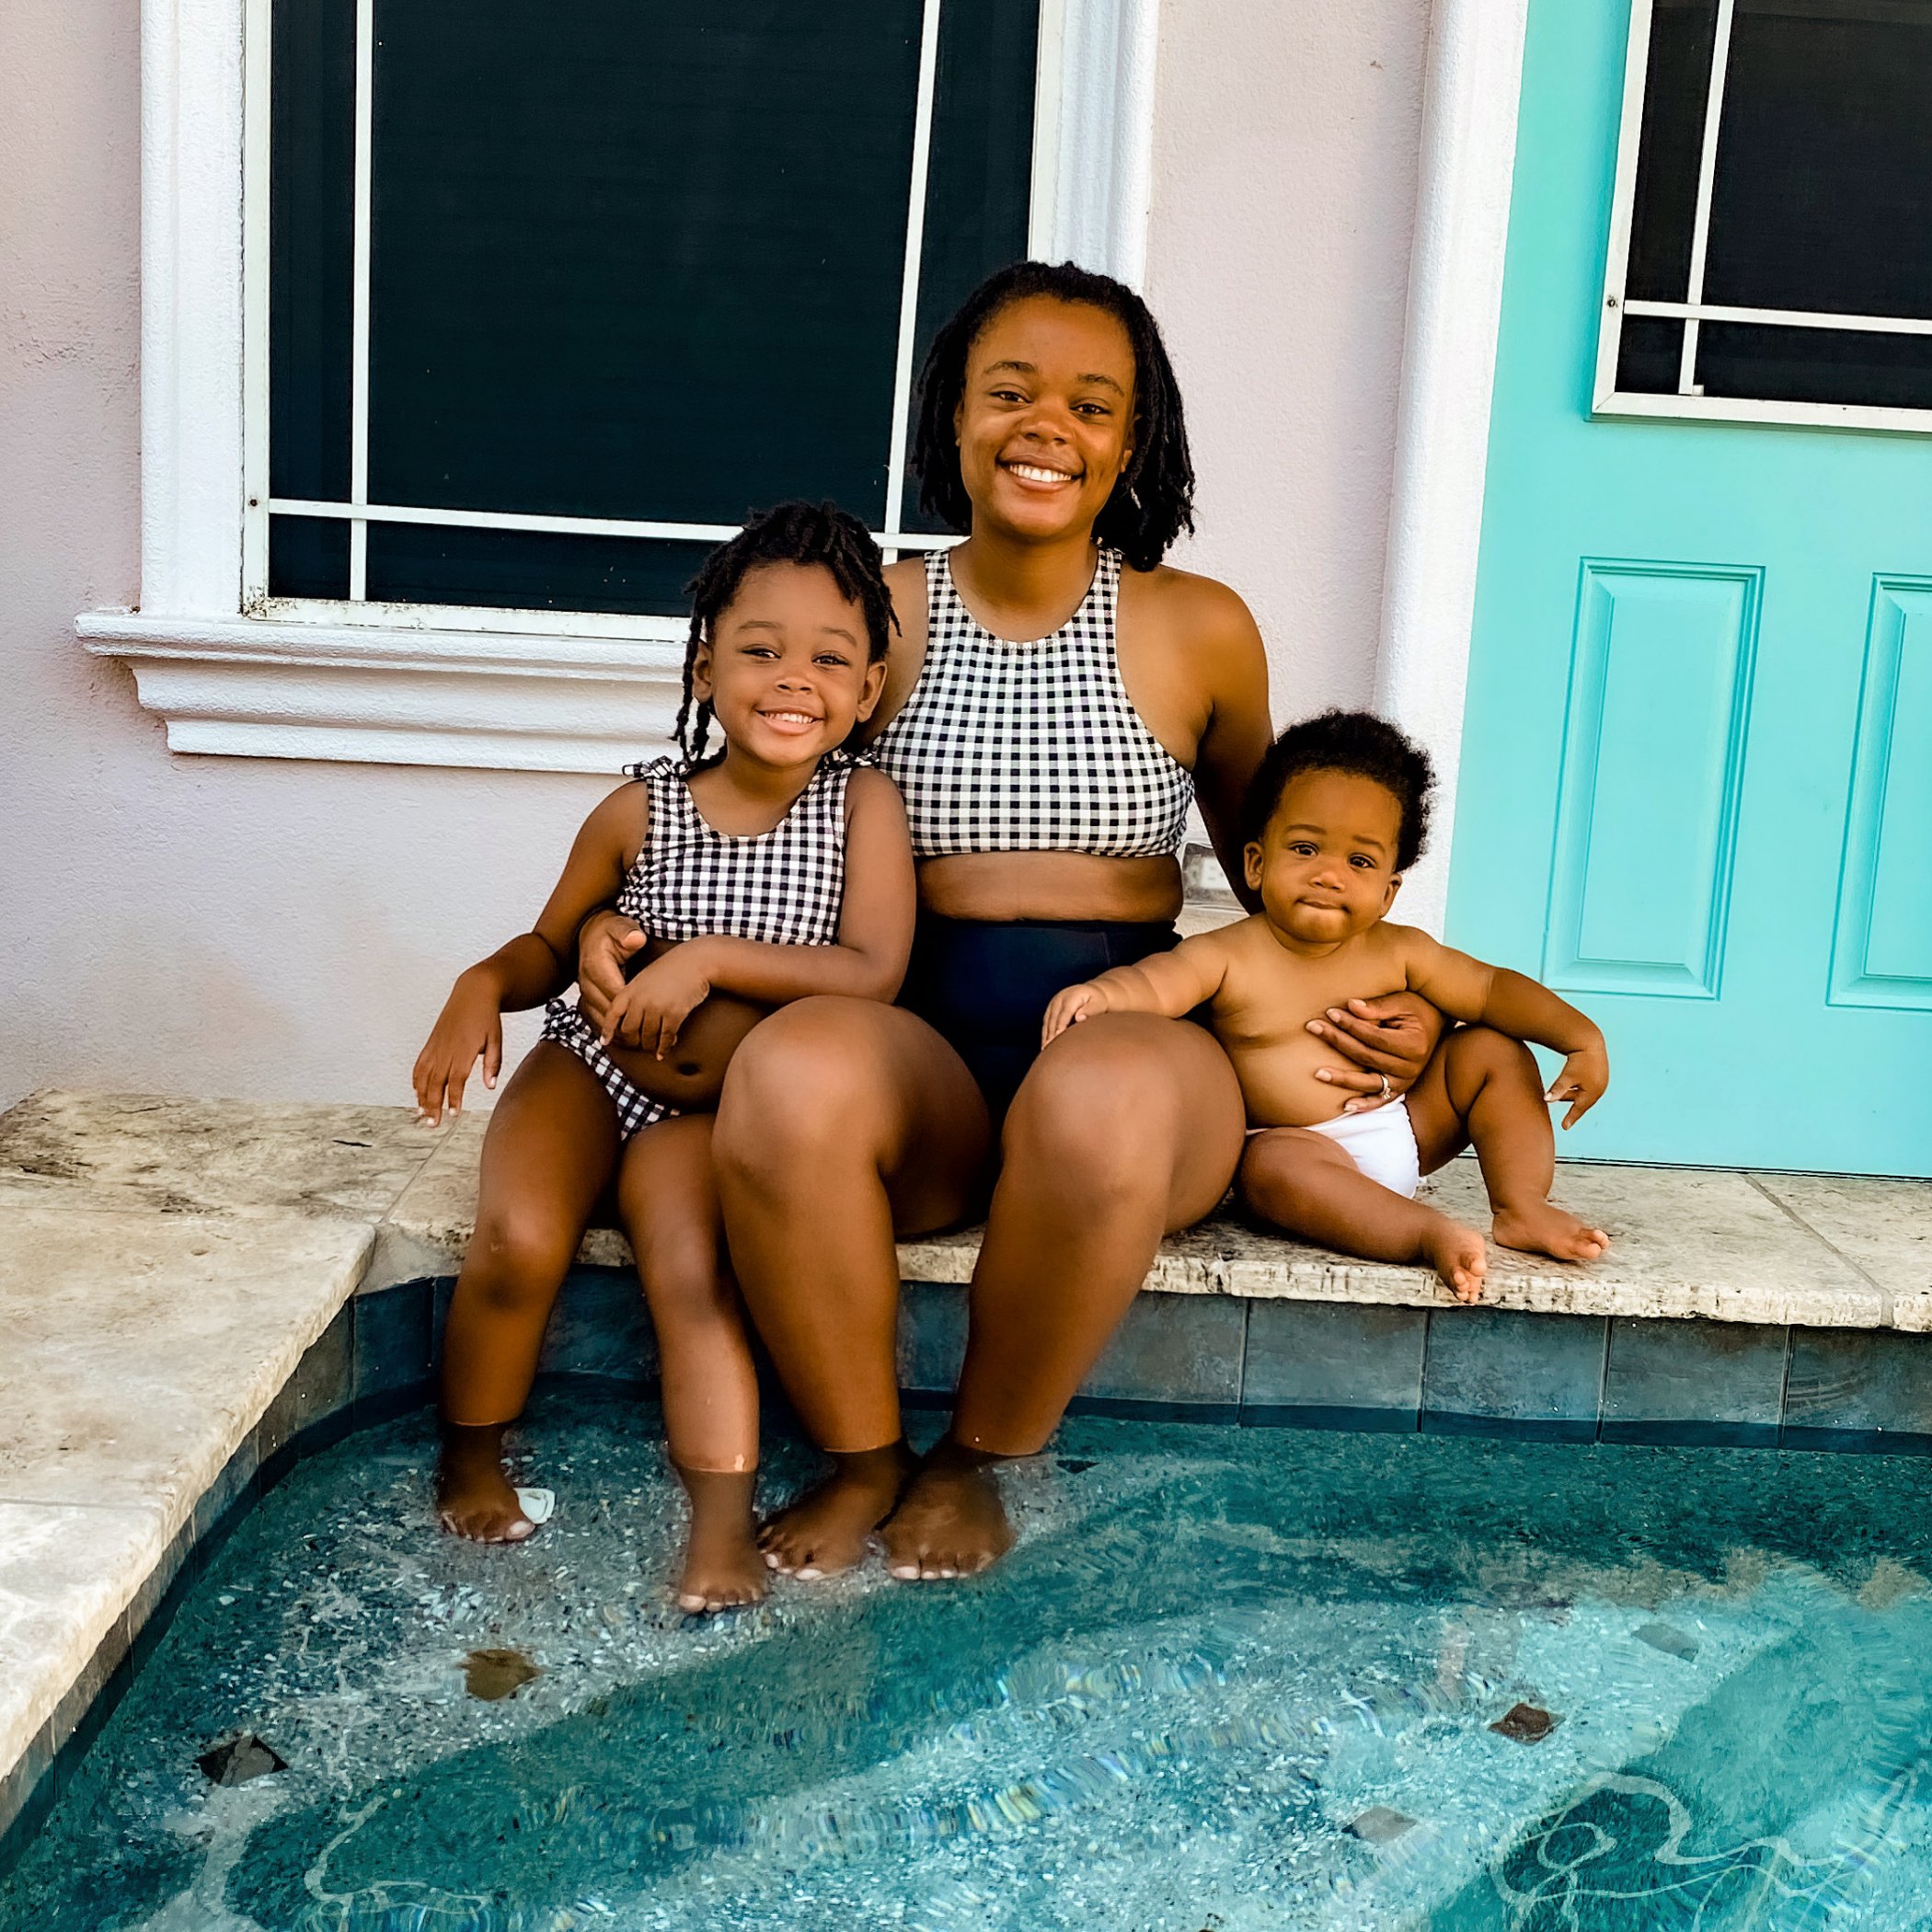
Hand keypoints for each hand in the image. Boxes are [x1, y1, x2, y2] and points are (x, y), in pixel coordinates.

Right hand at [412, 968, 502, 1124]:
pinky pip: (420, 1064)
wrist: (473, 992)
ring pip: (424, 1075)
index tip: (454, 1114)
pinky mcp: (431, 1042)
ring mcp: (436, 1045)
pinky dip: (417, 1080)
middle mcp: (446, 1049)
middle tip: (432, 1124)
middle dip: (433, 1104)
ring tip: (422, 1115)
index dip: (454, 1098)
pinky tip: (417, 1093)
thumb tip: (490, 1086)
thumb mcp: (496, 1039)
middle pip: (436, 1081)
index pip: (456, 1079)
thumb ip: (493, 1063)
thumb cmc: (487, 1017)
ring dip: (422, 1096)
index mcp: (463, 1049)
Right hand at [578, 912, 645, 1035]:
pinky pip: (596, 1020)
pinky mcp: (586, 999)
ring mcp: (585, 992)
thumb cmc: (611, 932)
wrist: (592, 933)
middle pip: (608, 1011)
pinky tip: (628, 1038)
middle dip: (629, 1024)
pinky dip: (611, 1030)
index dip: (635, 1007)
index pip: (616, 994)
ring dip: (619, 1032)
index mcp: (596, 966)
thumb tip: (635, 939)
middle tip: (651, 1034)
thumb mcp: (620, 926)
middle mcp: (586, 982)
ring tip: (642, 1041)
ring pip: (600, 1019)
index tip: (655, 1014)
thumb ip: (628, 933)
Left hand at [601, 944, 712, 1058]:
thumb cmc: (672, 969)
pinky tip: (664, 1052)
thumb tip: (630, 1019)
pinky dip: (664, 1047)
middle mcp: (641, 999)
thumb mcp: (646, 977)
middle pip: (629, 1031)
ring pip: (647, 1037)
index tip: (605, 1041)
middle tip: (639, 1045)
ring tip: (653, 1048)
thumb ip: (635, 995)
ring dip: (650, 1046)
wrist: (696, 962)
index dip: (607, 1030)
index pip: (613, 1013)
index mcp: (631, 989)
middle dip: (633, 1042)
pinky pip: (665, 1037)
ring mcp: (657, 1007)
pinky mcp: (674, 1013)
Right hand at [1042, 981, 1108, 1047]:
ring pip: (1047, 1023)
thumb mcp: (1098, 1003)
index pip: (1063, 1014)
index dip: (1060, 1026)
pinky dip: (1045, 1035)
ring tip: (1045, 1051)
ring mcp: (1052, 1005)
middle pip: (1053, 1020)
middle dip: (1051, 1034)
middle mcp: (1058, 1000)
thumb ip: (1091, 1010)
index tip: (1057, 1037)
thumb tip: (1079, 1018)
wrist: (1090, 993)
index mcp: (1070, 997)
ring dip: (1046, 1036)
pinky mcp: (1050, 1011)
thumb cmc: (1097, 1000)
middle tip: (1049, 1050)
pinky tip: (1046, 1046)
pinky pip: (1045, 1024)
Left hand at [1308, 993, 1442, 1112]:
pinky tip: (1346, 1105)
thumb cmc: (1417, 1010)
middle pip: (1366, 1056)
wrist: (1435, 1026)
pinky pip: (1380, 1100)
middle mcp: (1411, 1068)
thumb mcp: (1402, 1002)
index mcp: (1413, 1044)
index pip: (1373, 1036)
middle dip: (1337, 1041)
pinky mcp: (1399, 1090)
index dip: (1350, 1025)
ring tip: (1318, 1073)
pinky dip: (1364, 1104)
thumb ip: (1377, 1006)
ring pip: (1368, 1082)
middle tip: (1313, 1027)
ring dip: (1342, 1079)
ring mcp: (1405, 1082)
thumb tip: (1350, 1006)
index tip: (1330, 1012)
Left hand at [1548, 1039, 1609, 1129]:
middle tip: (1562, 1111)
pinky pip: (1589, 1087)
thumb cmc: (1578, 1060)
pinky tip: (1572, 1085)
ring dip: (1574, 1095)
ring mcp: (1602, 1082)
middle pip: (1583, 1102)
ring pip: (1585, 1094)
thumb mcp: (1566, 1077)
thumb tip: (1546, 1100)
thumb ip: (1557, 1090)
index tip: (1564, 1127)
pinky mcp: (1601, 1074)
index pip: (1579, 1109)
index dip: (1571, 1118)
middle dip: (1573, 1107)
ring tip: (1562, 1094)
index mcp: (1592, 1093)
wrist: (1590, 1041)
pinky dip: (1579, 1089)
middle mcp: (1600, 1089)